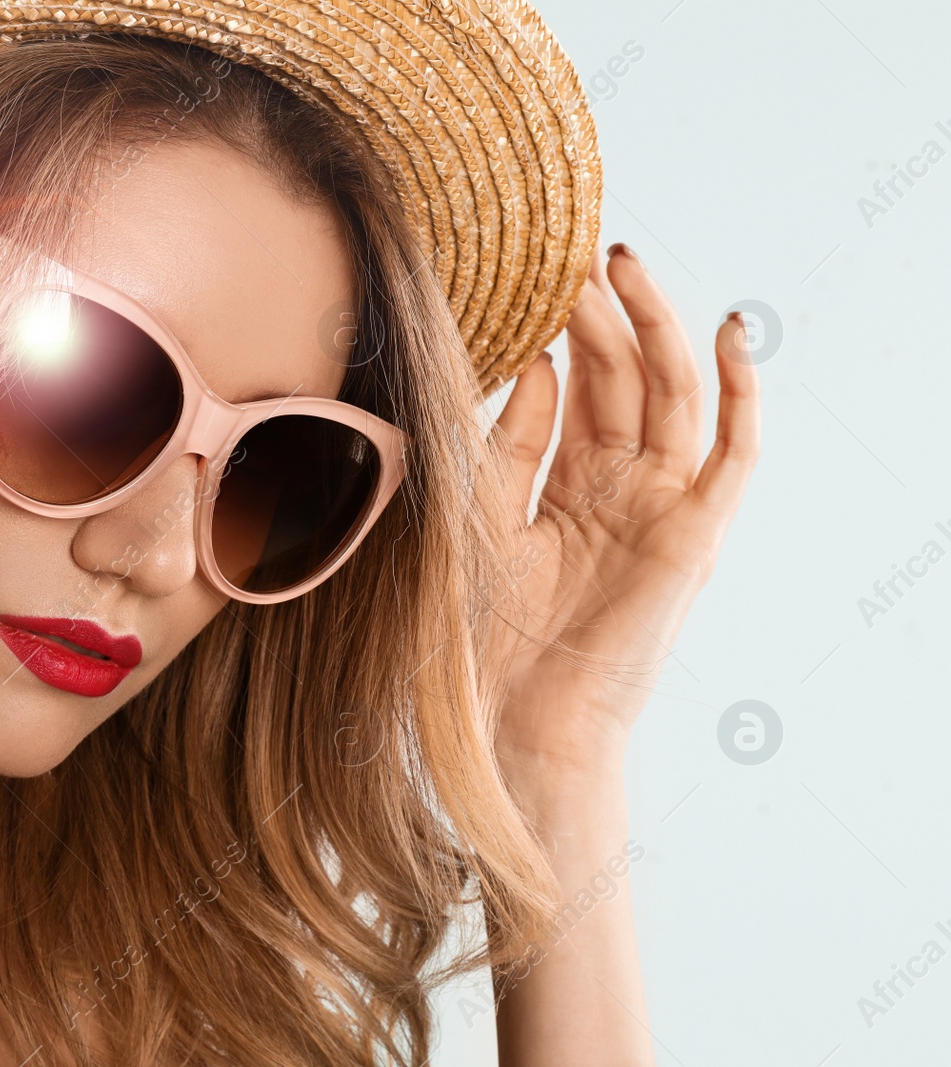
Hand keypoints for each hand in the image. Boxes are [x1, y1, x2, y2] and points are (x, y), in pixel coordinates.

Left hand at [486, 243, 760, 783]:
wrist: (514, 720)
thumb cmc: (487, 633)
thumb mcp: (482, 516)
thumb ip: (510, 442)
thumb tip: (537, 360)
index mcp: (573, 484)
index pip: (583, 387)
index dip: (569, 328)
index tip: (542, 270)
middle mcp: (625, 489)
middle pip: (626, 379)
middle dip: (604, 313)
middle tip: (576, 252)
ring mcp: (664, 509)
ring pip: (673, 395)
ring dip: (655, 326)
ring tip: (622, 263)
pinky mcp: (695, 536)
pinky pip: (733, 455)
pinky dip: (739, 392)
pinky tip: (728, 329)